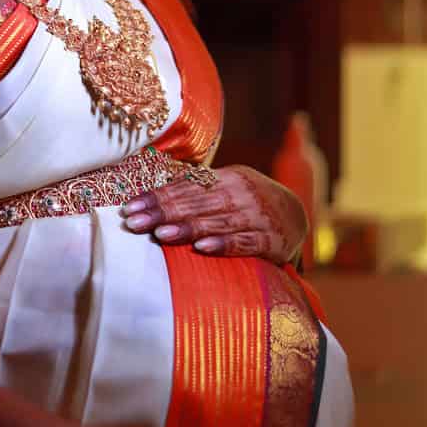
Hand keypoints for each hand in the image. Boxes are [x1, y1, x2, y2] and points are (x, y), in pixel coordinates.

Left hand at [120, 164, 307, 263]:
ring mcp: (258, 217)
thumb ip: (198, 191)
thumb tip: (152, 195)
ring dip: (187, 228)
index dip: (157, 197)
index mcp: (228, 178)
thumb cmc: (248, 203)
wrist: (296, 215)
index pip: (186, 187)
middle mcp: (242, 194)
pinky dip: (223, 244)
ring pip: (217, 222)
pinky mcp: (271, 240)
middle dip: (163, 213)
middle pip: (197, 204)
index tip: (130, 208)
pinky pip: (244, 242)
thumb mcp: (228, 188)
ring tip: (161, 234)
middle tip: (135, 223)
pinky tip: (202, 248)